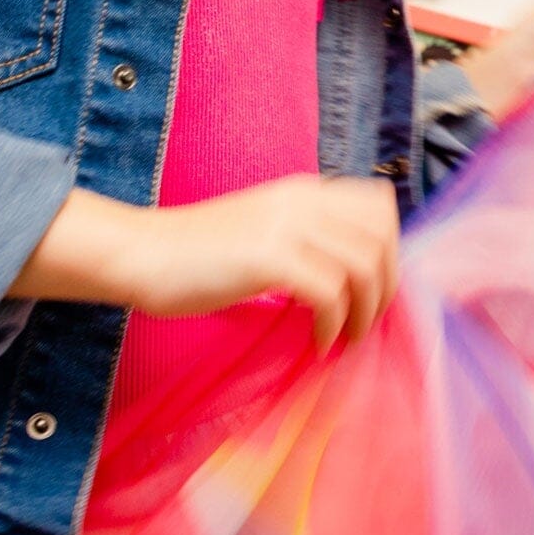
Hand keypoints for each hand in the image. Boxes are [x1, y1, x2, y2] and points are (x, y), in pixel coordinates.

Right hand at [11, 174, 400, 354]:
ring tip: (345, 337)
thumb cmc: (198, 253)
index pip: (378, 204)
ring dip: (365, 311)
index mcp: (303, 191)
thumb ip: (305, 238)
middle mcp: (302, 200)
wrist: (144, 253)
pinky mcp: (269, 258)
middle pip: (381, 235)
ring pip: (364, 265)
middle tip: (366, 320)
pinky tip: (317, 343)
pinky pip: (330, 294)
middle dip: (386, 285)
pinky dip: (333, 326)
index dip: (389, 248)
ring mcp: (286, 226)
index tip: (372, 288)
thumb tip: (351, 276)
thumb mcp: (263, 229)